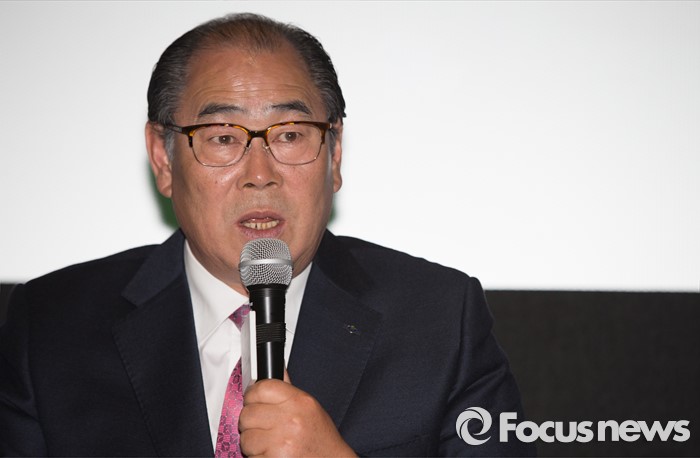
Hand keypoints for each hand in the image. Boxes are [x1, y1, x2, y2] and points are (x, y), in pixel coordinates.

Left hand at [239, 371, 355, 456]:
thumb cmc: (321, 438)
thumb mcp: (310, 408)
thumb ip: (289, 391)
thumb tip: (274, 370)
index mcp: (299, 402)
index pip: (261, 387)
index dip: (252, 395)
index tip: (253, 401)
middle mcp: (291, 420)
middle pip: (248, 413)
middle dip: (251, 422)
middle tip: (262, 427)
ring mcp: (281, 442)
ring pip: (246, 438)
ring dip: (253, 443)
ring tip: (269, 443)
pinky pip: (250, 456)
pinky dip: (257, 457)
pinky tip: (271, 454)